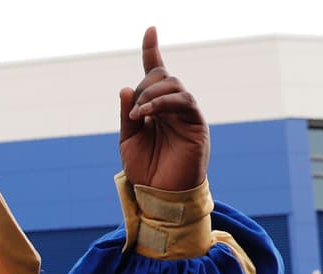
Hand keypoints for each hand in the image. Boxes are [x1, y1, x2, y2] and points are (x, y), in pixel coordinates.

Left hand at [118, 27, 208, 190]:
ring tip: (138, 115)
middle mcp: (172, 107)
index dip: (152, 51)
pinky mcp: (196, 124)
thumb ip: (127, 115)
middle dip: (144, 86)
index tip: (150, 30)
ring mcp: (185, 114)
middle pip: (162, 76)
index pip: (155, 73)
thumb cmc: (145, 170)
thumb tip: (127, 87)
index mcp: (156, 108)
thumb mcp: (128, 140)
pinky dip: (162, 102)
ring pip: (173, 85)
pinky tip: (146, 114)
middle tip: (133, 113)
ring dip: (150, 94)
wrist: (159, 195)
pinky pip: (183, 101)